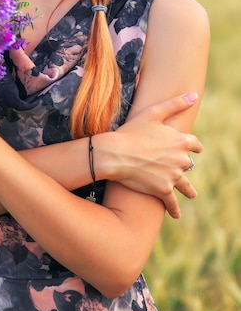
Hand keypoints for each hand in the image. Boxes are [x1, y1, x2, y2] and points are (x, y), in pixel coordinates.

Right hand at [109, 93, 202, 218]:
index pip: (194, 145)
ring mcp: (173, 176)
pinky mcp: (163, 190)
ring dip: (188, 190)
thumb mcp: (153, 113)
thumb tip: (194, 96)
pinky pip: (172, 203)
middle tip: (179, 167)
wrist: (115, 154)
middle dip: (184, 166)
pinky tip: (176, 214)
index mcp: (181, 141)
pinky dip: (174, 209)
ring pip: (185, 186)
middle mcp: (181, 160)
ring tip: (191, 194)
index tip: (194, 149)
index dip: (193, 146)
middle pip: (188, 165)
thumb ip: (175, 104)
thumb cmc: (131, 131)